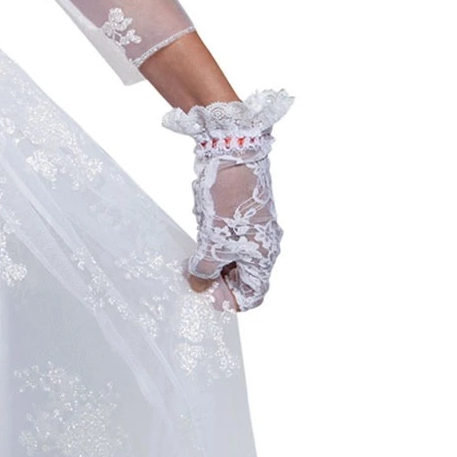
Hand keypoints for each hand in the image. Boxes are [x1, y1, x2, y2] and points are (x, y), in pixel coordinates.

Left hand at [161, 90, 292, 312]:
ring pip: (231, 260)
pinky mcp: (238, 218)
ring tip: (192, 258)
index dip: (230, 302)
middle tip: (192, 280)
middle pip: (242, 279)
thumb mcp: (213, 241)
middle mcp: (262, 246)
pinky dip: (210, 244)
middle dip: (217, 282)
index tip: (205, 299)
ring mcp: (251, 231)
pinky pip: (224, 241)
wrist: (232, 154)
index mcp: (264, 256)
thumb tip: (197, 286)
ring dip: (211, 263)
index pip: (254, 295)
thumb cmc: (230, 198)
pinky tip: (198, 235)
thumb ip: (205, 268)